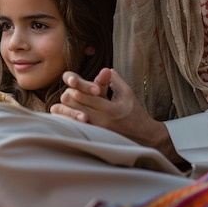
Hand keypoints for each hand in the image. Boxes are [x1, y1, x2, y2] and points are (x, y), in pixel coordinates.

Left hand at [51, 69, 182, 163]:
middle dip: (71, 99)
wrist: (144, 136)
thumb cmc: (134, 111)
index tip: (71, 83)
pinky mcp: (96, 137)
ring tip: (63, 104)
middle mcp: (103, 121)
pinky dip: (72, 122)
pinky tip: (68, 117)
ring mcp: (98, 131)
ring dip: (69, 110)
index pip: (90, 97)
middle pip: (79, 108)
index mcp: (111, 109)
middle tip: (66, 93)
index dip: (79, 89)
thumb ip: (115, 80)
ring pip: (76, 119)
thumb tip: (105, 69)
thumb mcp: (127, 93)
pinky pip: (79, 129)